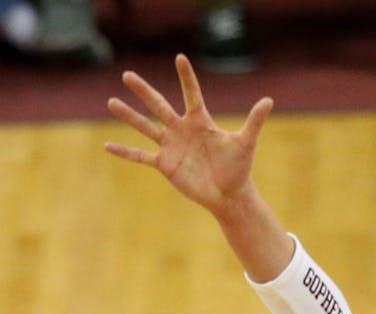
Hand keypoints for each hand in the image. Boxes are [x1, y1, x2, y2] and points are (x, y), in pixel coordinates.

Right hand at [105, 53, 272, 217]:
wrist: (228, 194)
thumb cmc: (238, 168)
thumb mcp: (245, 142)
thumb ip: (254, 121)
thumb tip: (268, 100)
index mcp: (200, 121)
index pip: (191, 93)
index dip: (186, 77)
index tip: (179, 58)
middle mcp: (181, 129)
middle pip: (159, 105)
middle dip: (143, 90)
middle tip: (127, 74)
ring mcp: (170, 146)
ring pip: (145, 127)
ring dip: (128, 116)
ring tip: (111, 102)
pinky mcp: (164, 164)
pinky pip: (140, 155)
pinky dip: (125, 152)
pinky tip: (107, 146)